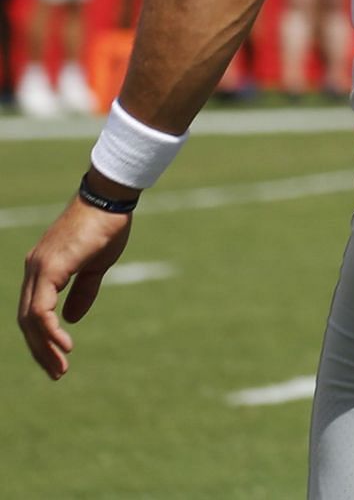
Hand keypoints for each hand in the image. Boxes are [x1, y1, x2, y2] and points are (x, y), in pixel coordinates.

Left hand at [18, 197, 132, 378]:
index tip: (59, 359)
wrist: (109, 199)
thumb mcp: (96, 266)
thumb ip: (82, 291)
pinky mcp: (50, 268)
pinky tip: (64, 345)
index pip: (32, 313)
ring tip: (60, 367)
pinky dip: (49, 330)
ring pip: (30, 319)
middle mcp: (34, 270)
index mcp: (43, 270)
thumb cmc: (106, 227)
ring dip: (44, 347)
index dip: (43, 339)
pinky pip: (41, 308)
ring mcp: (39, 268)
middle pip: (26, 321)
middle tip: (57, 373)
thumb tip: (71, 320)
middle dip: (40, 351)